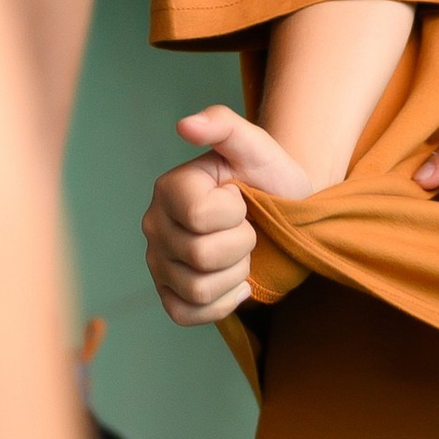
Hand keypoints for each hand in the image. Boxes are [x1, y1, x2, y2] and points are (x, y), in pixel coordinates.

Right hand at [142, 105, 314, 325]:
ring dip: (235, 274)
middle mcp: (154, 225)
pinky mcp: (168, 293)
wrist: (284, 213)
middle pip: (201, 257)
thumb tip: (185, 125)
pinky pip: (186, 314)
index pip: (200, 217)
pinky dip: (221, 304)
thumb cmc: (269, 178)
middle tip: (247, 229)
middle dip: (241, 245)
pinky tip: (235, 282)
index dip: (236, 214)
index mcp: (169, 188)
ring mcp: (158, 263)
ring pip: (198, 289)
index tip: (242, 200)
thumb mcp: (256, 146)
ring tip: (240, 253)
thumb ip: (223, 125)